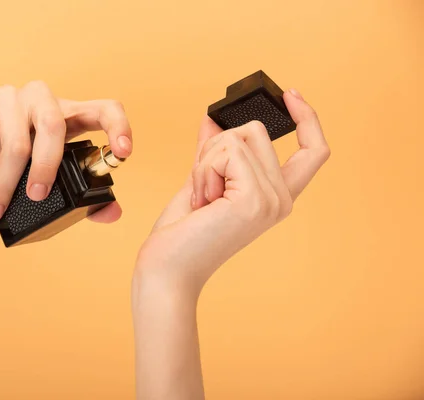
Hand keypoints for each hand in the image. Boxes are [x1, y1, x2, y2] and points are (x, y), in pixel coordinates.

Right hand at [0, 81, 132, 221]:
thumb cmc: (11, 162)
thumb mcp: (47, 176)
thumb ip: (81, 194)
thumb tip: (112, 213)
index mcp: (68, 115)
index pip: (103, 109)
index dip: (118, 127)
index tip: (123, 153)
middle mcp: (41, 99)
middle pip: (54, 124)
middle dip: (46, 168)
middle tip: (37, 197)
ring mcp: (8, 97)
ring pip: (16, 142)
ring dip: (7, 184)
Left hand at [134, 89, 329, 296]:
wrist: (167, 269)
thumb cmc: (182, 233)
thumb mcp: (202, 180)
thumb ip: (213, 151)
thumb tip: (213, 118)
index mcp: (275, 197)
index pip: (313, 151)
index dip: (308, 118)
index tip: (290, 93)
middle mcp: (281, 200)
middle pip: (256, 131)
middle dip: (215, 147)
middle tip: (202, 187)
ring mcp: (271, 201)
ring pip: (240, 136)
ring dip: (206, 160)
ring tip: (201, 197)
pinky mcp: (253, 200)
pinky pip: (227, 150)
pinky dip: (203, 168)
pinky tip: (201, 200)